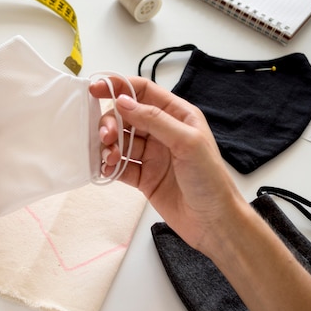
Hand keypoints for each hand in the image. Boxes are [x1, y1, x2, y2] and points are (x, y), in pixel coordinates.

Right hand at [90, 77, 243, 251]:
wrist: (213, 223)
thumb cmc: (210, 180)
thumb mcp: (187, 142)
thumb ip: (154, 119)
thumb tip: (123, 101)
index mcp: (177, 116)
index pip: (143, 92)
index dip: (119, 87)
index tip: (96, 90)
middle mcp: (162, 132)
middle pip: (125, 116)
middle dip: (111, 123)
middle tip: (107, 136)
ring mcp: (151, 155)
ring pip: (119, 141)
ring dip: (109, 146)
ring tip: (111, 158)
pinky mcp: (143, 177)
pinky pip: (119, 166)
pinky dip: (109, 166)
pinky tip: (107, 170)